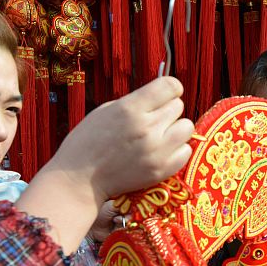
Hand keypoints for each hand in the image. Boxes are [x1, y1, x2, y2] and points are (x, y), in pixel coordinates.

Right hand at [16, 77, 192, 251]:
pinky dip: (177, 150)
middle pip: (178, 106)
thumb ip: (136, 103)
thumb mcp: (107, 111)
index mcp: (130, 108)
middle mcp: (147, 128)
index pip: (171, 86)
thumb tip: (161, 98)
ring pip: (187, 127)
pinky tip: (160, 152)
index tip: (164, 96)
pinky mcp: (162, 170)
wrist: (79, 179)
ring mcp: (156, 151)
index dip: (170, 89)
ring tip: (159, 136)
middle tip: (151, 121)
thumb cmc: (88, 142)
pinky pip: (186, 151)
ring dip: (175, 129)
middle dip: (166, 111)